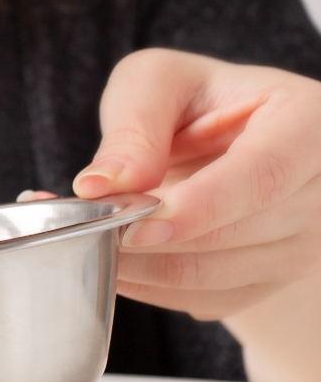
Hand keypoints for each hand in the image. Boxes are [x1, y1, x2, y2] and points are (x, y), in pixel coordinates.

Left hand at [74, 48, 320, 381]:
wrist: (221, 144)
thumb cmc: (194, 104)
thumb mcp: (158, 82)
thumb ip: (134, 122)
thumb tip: (105, 183)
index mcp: (307, 122)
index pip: (264, 174)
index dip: (201, 205)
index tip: (138, 223)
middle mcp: (319, 189)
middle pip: (239, 233)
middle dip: (151, 240)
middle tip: (83, 226)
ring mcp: (302, 243)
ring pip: (217, 277)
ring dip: (140, 266)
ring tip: (85, 237)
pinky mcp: (269, 281)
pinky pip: (204, 299)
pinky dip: (148, 285)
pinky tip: (114, 257)